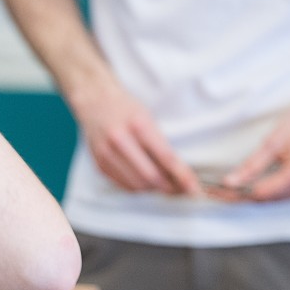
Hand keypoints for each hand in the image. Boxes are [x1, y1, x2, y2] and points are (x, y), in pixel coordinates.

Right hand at [72, 84, 199, 195]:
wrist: (94, 100)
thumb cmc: (126, 108)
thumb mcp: (148, 118)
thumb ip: (160, 144)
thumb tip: (177, 173)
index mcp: (138, 125)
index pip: (166, 158)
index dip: (182, 176)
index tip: (194, 189)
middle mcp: (120, 141)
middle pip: (151, 177)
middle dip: (169, 188)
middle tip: (181, 190)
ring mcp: (107, 155)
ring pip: (137, 185)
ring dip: (154, 189)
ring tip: (165, 185)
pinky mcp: (99, 165)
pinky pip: (123, 185)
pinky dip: (138, 188)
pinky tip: (146, 182)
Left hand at [212, 101, 289, 201]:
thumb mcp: (273, 141)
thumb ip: (252, 165)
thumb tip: (230, 182)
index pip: (261, 192)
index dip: (236, 194)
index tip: (214, 190)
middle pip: (265, 199)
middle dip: (238, 196)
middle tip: (212, 191)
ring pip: (271, 201)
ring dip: (248, 196)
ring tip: (222, 191)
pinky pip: (279, 196)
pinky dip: (261, 193)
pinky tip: (244, 188)